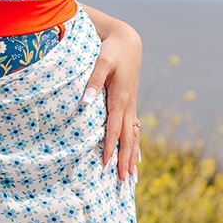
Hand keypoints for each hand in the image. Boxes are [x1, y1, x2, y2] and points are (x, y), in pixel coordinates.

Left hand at [83, 20, 142, 181]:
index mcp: (120, 98)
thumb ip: (92, 80)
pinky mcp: (130, 102)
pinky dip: (134, 144)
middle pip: (127, 138)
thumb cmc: (111, 50)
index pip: (114, 129)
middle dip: (125, 160)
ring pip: (133, 135)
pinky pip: (134, 128)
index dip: (109, 148)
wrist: (127, 40)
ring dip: (133, 156)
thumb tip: (85, 101)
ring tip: (132, 177)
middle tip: (123, 182)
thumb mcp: (101, 61)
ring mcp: (131, 104)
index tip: (106, 166)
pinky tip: (136, 156)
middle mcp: (128, 105)